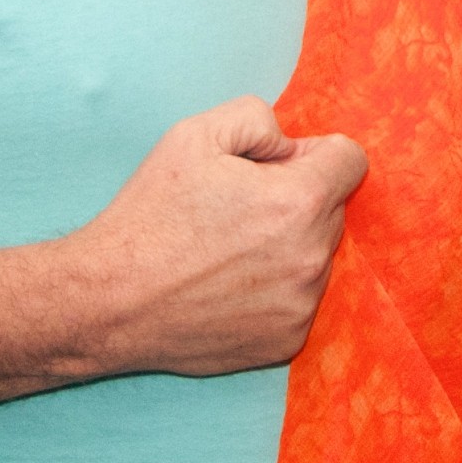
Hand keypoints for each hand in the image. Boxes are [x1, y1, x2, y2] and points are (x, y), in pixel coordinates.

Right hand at [69, 97, 366, 377]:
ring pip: (317, 254)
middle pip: (333, 208)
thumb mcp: (197, 133)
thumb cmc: (152, 213)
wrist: (110, 300)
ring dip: (289, 244)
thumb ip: (260, 119)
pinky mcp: (285, 342)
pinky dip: (275, 287)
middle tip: (239, 206)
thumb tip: (291, 148)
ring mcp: (300, 306)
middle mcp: (310, 258)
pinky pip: (300, 297)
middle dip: (299, 197)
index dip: (312, 153)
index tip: (276, 165)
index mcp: (299, 202)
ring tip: (228, 249)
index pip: (351, 160)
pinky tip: (228, 284)